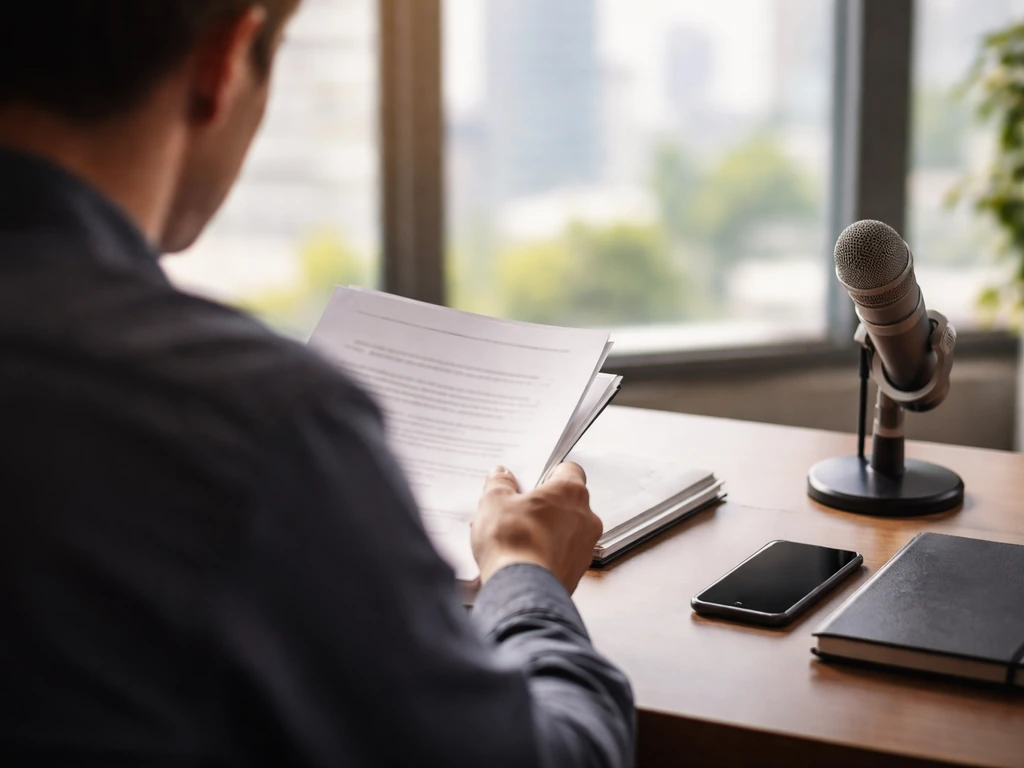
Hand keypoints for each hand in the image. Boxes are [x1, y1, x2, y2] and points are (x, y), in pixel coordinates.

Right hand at [470, 463, 601, 594]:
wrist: (520, 588)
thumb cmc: (514, 541)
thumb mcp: (494, 501)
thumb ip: (499, 483)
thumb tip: (501, 476)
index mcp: (571, 492)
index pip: (570, 471)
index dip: (549, 474)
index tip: (533, 480)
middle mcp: (586, 518)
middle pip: (566, 503)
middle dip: (543, 506)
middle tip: (517, 510)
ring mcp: (584, 548)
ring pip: (565, 531)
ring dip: (545, 531)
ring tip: (513, 538)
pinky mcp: (577, 573)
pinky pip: (562, 556)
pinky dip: (546, 554)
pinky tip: (522, 558)